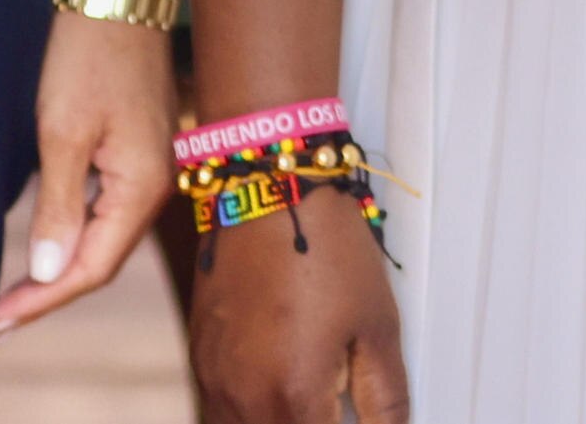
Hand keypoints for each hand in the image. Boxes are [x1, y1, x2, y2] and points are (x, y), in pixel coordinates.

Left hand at [0, 6, 172, 333]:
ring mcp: (149, 164)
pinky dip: (74, 230)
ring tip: (17, 291)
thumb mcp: (62, 132)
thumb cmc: (88, 52)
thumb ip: (59, 208)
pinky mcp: (136, 145)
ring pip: (105, 234)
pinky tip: (49, 239)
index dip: (45, 300)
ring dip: (63, 265)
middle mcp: (155, 183)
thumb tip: (51, 274)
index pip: (92, 269)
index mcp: (142, 187)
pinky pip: (107, 206)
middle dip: (51, 291)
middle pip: (102, 259)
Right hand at [185, 176, 406, 423]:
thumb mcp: (376, 326)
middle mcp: (243, 396)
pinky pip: (218, 409)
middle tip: (333, 411)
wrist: (268, 186)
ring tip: (306, 407)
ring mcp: (214, 376)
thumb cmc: (326, 248)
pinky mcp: (200, 354)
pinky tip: (274, 395)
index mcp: (292, 396)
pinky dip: (246, 415)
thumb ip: (385, 400)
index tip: (353, 420)